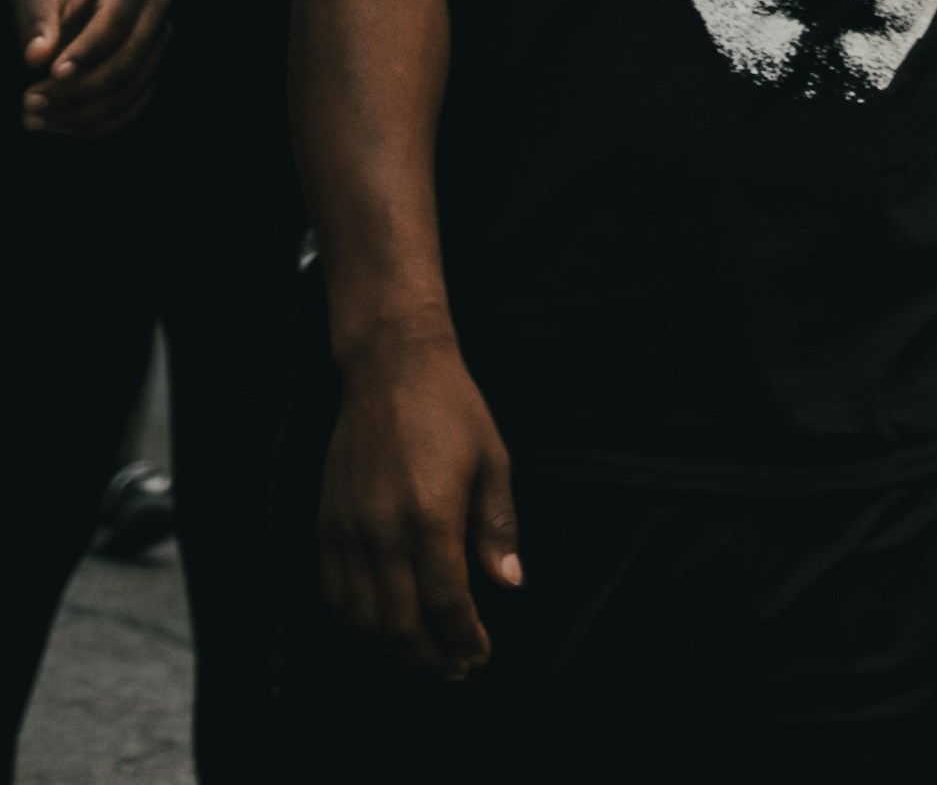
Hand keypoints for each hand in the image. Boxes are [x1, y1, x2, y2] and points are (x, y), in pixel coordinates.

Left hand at [16, 0, 166, 132]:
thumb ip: (36, 21)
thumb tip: (37, 57)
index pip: (116, 19)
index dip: (85, 52)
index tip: (52, 74)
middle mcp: (156, 1)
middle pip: (130, 58)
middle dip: (82, 89)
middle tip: (33, 102)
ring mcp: (158, 34)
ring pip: (134, 86)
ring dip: (87, 112)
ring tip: (39, 117)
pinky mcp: (151, 62)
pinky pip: (135, 102)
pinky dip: (99, 121)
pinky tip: (60, 123)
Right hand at [323, 328, 521, 674]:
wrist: (390, 368)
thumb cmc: (452, 409)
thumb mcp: (492, 460)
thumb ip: (497, 527)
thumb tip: (509, 585)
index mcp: (431, 517)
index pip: (446, 605)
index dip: (464, 638)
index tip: (480, 653)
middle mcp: (384, 532)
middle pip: (402, 625)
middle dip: (432, 656)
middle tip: (456, 667)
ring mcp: (350, 531)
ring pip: (364, 619)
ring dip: (394, 648)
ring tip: (423, 653)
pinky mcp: (326, 524)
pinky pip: (334, 594)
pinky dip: (356, 623)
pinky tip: (379, 626)